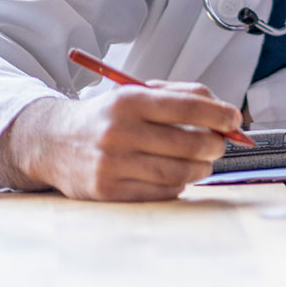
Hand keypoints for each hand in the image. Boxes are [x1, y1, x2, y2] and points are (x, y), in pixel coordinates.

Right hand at [6, 80, 241, 200]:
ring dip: (202, 168)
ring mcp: (112, 164)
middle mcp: (118, 132)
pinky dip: (178, 184)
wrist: (51, 141)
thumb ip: (182, 97)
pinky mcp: (108, 191)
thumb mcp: (136, 94)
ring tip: (202, 162)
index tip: (234, 119)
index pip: (189, 106)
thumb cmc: (107, 117)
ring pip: (181, 172)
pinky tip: (175, 175)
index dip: (220, 114)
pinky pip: (162, 192)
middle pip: (190, 143)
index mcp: (128, 101)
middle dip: (215, 144)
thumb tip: (228, 115)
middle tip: (217, 144)